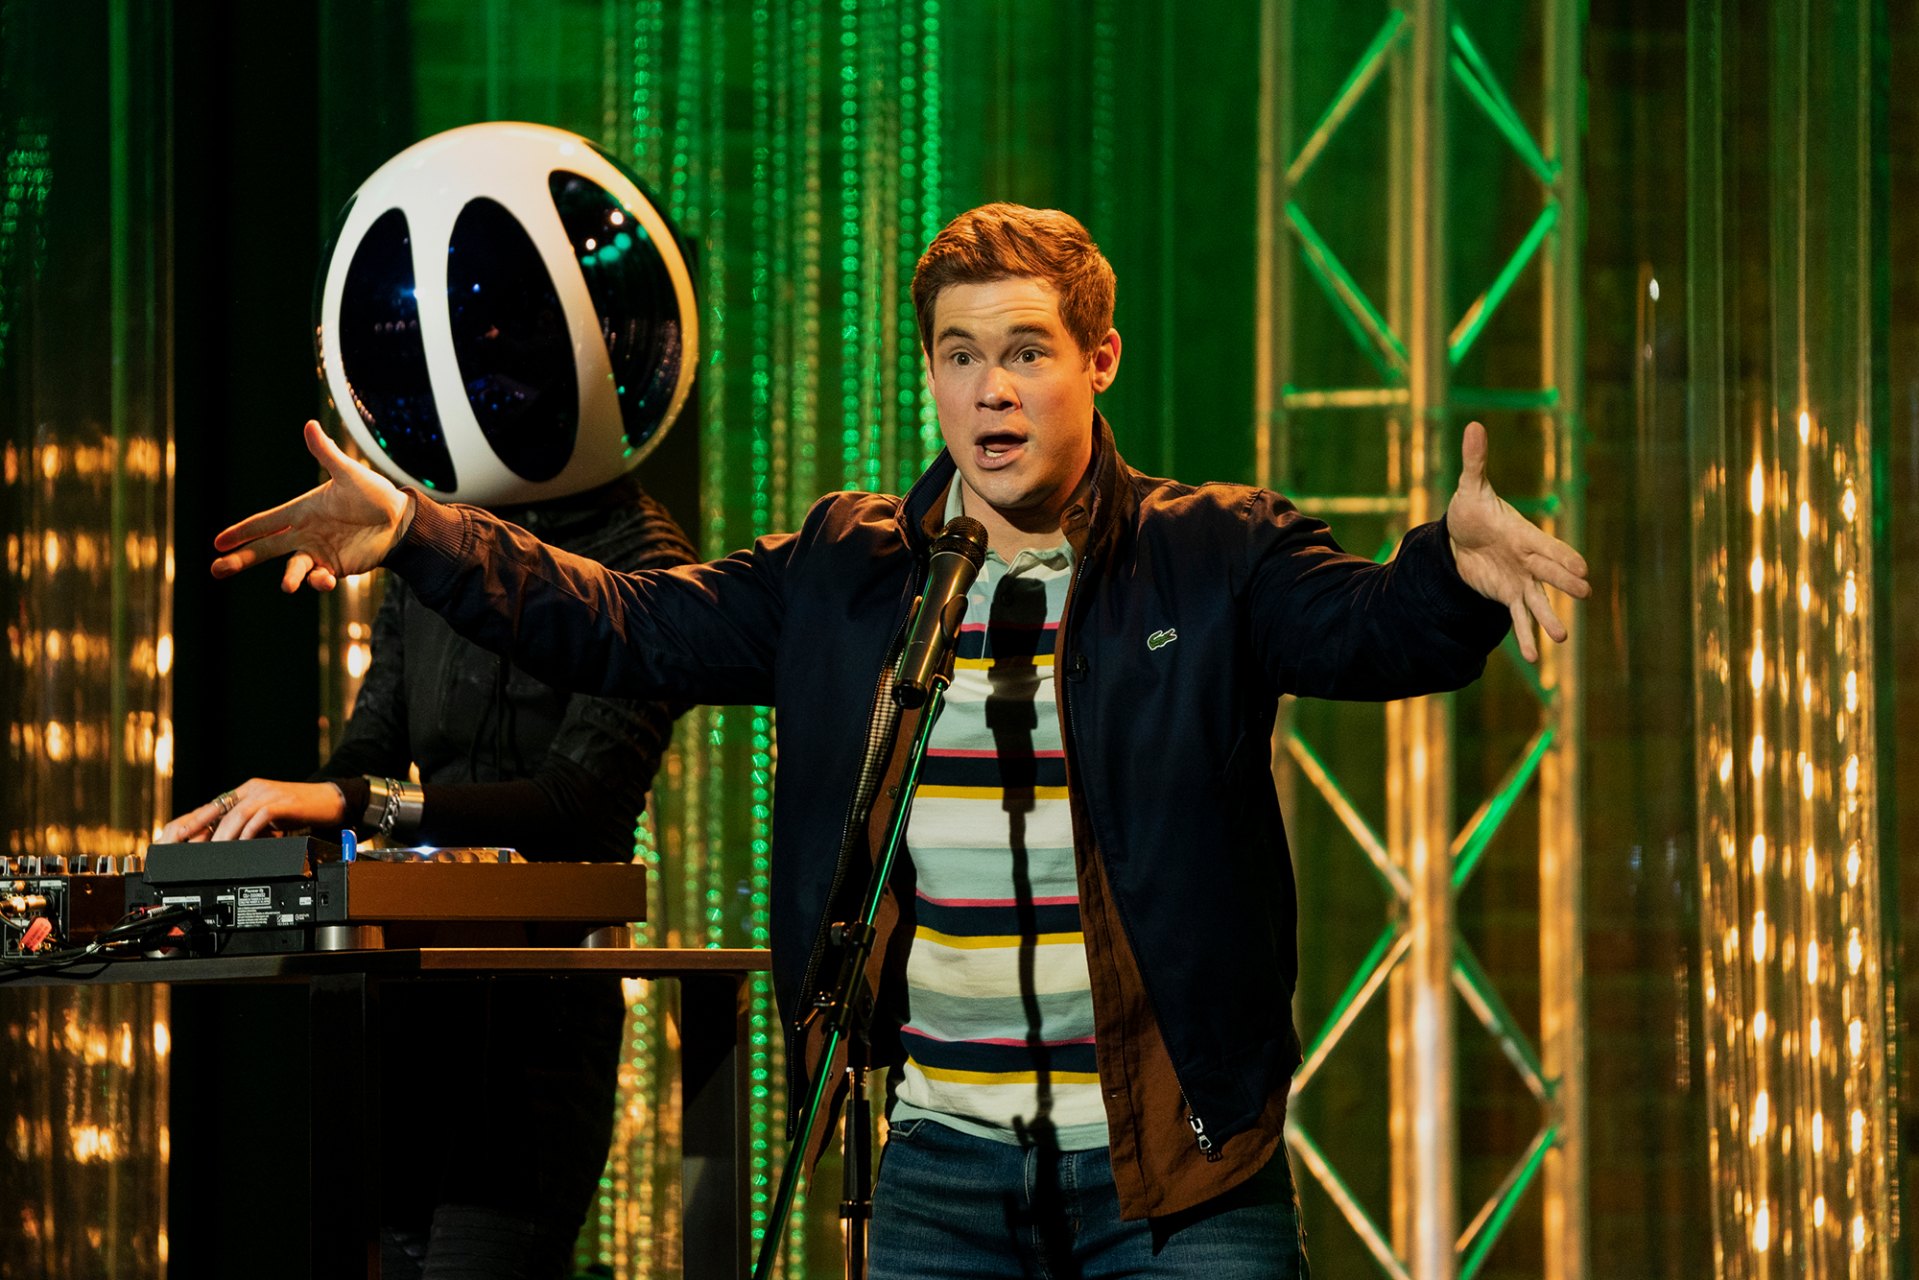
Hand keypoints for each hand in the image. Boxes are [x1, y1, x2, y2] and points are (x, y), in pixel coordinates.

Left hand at [159, 779, 348, 842]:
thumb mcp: (269, 817)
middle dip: (201, 829)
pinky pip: (259, 817)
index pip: (213, 806)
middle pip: (219, 809)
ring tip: (215, 853)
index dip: (193, 822)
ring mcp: (268, 793)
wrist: (332, 801)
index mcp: (247, 791)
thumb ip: (249, 825)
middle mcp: (253, 789)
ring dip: (224, 835)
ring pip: (236, 814)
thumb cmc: (301, 811)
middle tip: (189, 848)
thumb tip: (227, 844)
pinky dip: (249, 833)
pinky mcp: (282, 802)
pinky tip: (244, 845)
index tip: (177, 839)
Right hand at [210, 420, 414, 591]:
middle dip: (241, 559)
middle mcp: (305, 534)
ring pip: (293, 568)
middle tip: (216, 570)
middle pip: (266, 549)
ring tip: (287, 586)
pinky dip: (318, 581)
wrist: (401, 521)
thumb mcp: (349, 474)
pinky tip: (325, 579)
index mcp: (302, 511)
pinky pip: (320, 578)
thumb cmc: (375, 494)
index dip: (242, 532)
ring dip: (289, 577)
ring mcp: (319, 553)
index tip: (218, 542)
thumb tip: (310, 424)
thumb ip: (326, 454)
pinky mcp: (335, 568)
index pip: (265, 523)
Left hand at [1445, 421, 1590, 662]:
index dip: (1561, 555)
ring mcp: (1521, 580)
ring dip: (1549, 618)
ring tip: (1562, 638)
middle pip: (1548, 573)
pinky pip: (1518, 619)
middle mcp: (1528, 560)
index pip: (1546, 545)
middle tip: (1584, 594)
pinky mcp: (1508, 596)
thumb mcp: (1470, 488)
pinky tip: (1535, 659)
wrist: (1459, 538)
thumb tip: (1474, 425)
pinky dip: (1525, 638)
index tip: (1580, 566)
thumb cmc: (1472, 510)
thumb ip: (1476, 461)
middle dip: (1563, 582)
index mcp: (1524, 534)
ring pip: (1538, 601)